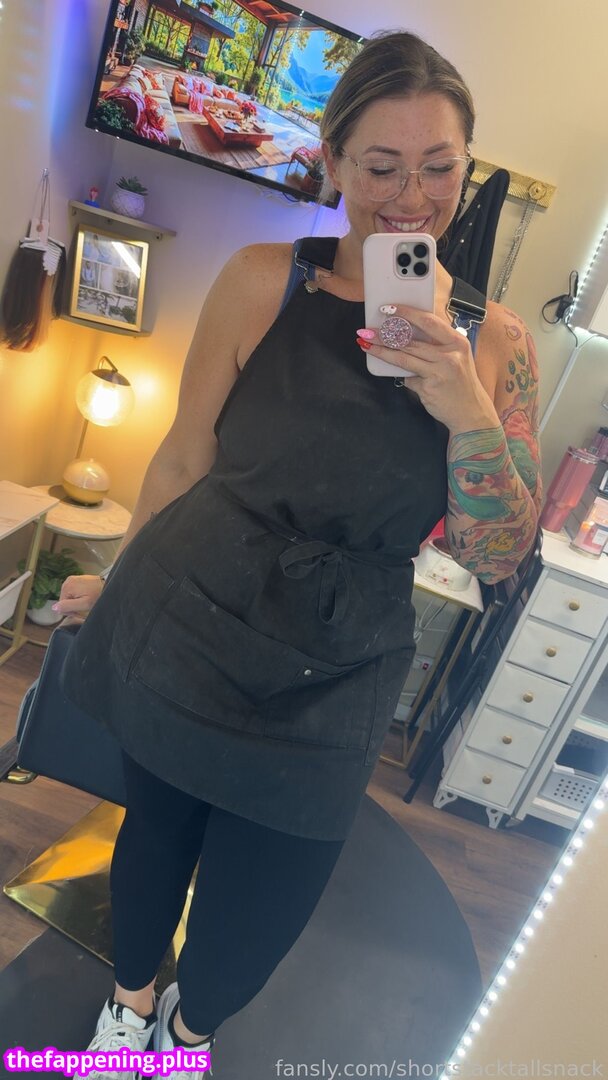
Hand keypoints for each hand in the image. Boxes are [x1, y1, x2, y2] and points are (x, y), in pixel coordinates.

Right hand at [53, 574, 103, 615]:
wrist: (110, 585)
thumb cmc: (98, 595)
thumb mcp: (84, 604)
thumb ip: (68, 606)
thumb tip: (54, 608)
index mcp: (67, 586)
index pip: (61, 605)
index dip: (70, 611)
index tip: (81, 610)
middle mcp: (67, 581)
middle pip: (65, 600)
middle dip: (73, 606)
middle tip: (85, 606)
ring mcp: (73, 579)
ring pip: (70, 597)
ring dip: (77, 602)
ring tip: (87, 601)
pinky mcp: (78, 579)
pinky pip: (74, 592)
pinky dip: (79, 596)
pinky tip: (87, 596)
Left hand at [357, 305, 498, 433]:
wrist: (472, 413)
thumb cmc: (461, 384)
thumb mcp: (456, 359)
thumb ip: (437, 347)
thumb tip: (405, 337)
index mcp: (457, 342)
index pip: (428, 321)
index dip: (407, 313)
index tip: (389, 308)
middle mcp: (449, 355)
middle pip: (410, 341)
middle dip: (385, 335)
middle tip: (367, 331)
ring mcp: (439, 372)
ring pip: (403, 358)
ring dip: (382, 351)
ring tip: (366, 345)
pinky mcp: (429, 388)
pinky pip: (408, 378)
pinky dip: (405, 378)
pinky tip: (405, 378)